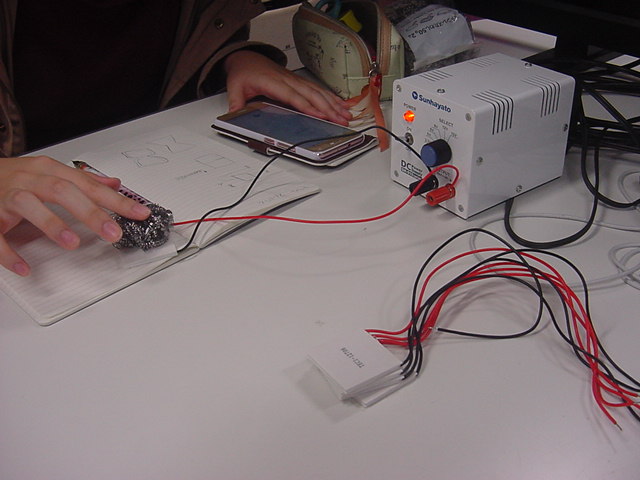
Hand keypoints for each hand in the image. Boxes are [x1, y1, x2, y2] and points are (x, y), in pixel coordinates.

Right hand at [0, 156, 150, 275]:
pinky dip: (8, 253)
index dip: (115, 200)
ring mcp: (5, 196)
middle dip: (90, 212)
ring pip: (28, 204)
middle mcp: (29, 180)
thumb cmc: (15, 178)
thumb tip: (114, 183)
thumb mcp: (50, 173)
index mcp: (48, 171)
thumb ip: (83, 181)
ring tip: (72, 243)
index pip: (87, 184)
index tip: (139, 213)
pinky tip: (24, 268)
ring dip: (51, 224)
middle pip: (62, 191)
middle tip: (113, 232)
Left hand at [224, 50, 351, 124]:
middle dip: (328, 108)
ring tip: (346, 115)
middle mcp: (288, 80)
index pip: (293, 96)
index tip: (321, 115)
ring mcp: (295, 80)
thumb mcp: (235, 88)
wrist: (247, 58)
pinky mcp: (299, 82)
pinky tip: (341, 105)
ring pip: (318, 92)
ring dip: (334, 103)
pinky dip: (331, 97)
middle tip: (340, 119)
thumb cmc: (244, 72)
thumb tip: (234, 115)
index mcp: (273, 82)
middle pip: (311, 95)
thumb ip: (235, 103)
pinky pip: (318, 89)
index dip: (308, 106)